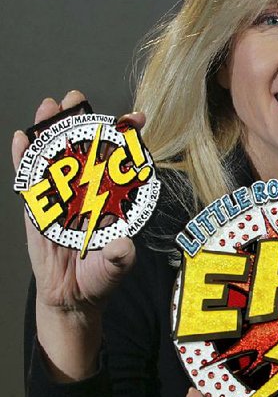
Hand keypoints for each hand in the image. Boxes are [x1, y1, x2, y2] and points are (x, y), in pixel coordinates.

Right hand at [13, 91, 143, 380]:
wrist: (71, 297)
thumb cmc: (99, 278)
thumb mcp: (113, 268)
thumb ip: (118, 257)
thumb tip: (123, 246)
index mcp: (111, 201)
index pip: (122, 164)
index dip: (128, 140)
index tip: (137, 117)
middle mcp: (87, 194)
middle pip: (84, 151)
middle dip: (81, 123)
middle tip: (78, 98)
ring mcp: (61, 199)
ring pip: (55, 159)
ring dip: (51, 132)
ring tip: (50, 106)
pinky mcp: (37, 208)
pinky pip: (29, 180)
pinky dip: (24, 159)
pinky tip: (21, 137)